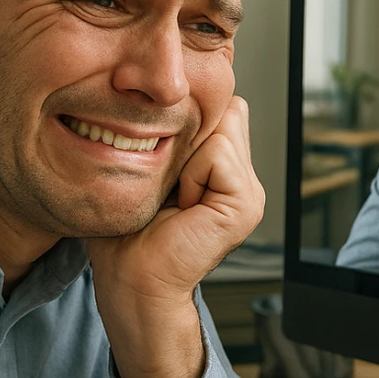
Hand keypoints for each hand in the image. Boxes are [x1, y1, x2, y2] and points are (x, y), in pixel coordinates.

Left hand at [86, 96, 263, 377]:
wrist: (132, 282)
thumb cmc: (128, 234)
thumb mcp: (149, 169)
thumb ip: (172, 136)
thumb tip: (171, 95)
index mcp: (225, 171)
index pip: (219, 107)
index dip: (185, 123)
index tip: (162, 170)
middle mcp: (244, 180)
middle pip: (224, 110)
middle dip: (187, 136)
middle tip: (169, 187)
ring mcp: (250, 193)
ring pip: (221, 126)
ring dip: (185, 157)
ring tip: (174, 198)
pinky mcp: (246, 203)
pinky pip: (218, 153)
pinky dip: (191, 173)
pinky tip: (182, 206)